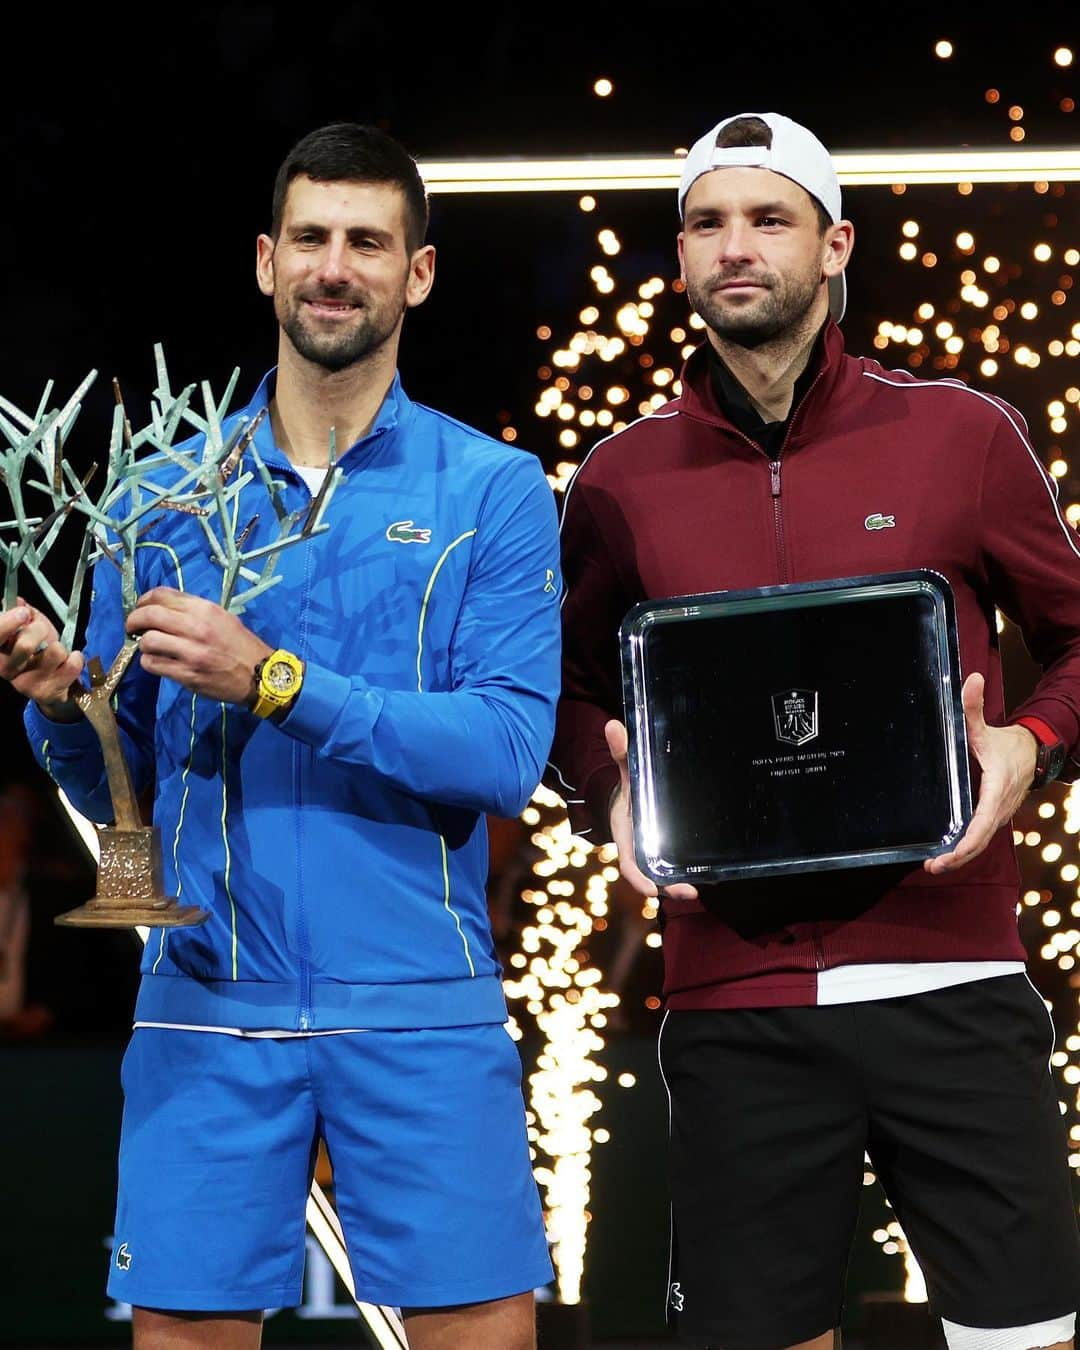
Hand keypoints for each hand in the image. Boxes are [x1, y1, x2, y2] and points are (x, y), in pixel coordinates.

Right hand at [0, 602, 83, 719]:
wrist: (55, 684)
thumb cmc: (39, 650)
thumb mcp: (28, 628)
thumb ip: (22, 613)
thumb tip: (18, 601)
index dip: (8, 623)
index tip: (23, 612)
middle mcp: (6, 669)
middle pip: (24, 646)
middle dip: (40, 630)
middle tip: (43, 630)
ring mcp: (26, 684)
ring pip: (55, 653)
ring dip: (60, 646)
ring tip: (56, 651)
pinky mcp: (47, 694)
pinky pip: (72, 665)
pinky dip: (76, 658)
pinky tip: (69, 660)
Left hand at [125, 588, 272, 704]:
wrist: (259, 674)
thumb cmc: (240, 644)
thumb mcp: (221, 617)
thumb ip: (193, 610)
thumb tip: (162, 608)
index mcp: (204, 609)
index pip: (161, 595)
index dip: (143, 600)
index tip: (141, 608)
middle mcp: (196, 627)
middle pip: (149, 615)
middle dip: (133, 620)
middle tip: (133, 628)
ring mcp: (191, 652)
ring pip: (147, 641)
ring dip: (143, 644)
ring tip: (149, 647)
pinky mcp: (187, 674)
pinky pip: (153, 664)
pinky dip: (149, 662)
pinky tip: (157, 661)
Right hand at [605, 719, 698, 900]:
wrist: (629, 797)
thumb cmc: (628, 788)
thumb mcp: (626, 772)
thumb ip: (622, 753)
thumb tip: (613, 725)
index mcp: (626, 836)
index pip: (629, 863)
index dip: (638, 878)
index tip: (650, 889)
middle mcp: (640, 850)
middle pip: (651, 876)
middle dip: (667, 887)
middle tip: (688, 892)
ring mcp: (654, 854)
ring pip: (665, 876)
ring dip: (679, 885)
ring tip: (697, 890)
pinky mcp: (667, 852)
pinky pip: (675, 866)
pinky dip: (687, 872)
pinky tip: (709, 875)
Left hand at [924, 671, 1037, 874]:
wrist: (1033, 751)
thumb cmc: (1007, 742)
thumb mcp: (986, 726)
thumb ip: (973, 707)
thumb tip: (972, 679)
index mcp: (997, 787)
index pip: (983, 820)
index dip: (968, 841)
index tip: (951, 853)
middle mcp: (1000, 805)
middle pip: (981, 839)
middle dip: (959, 857)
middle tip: (933, 867)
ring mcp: (1000, 813)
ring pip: (982, 841)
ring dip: (960, 857)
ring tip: (935, 866)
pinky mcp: (996, 815)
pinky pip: (982, 836)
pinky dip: (967, 848)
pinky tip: (948, 854)